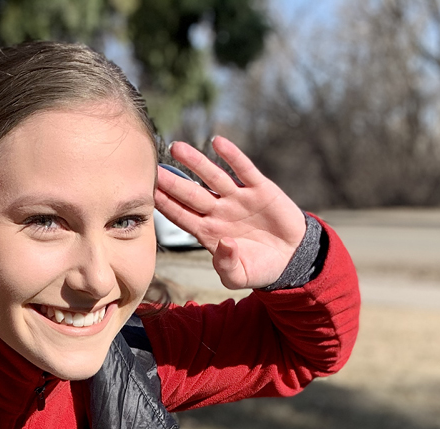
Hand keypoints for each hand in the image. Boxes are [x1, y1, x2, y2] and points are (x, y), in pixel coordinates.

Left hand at [154, 136, 305, 290]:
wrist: (291, 257)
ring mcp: (238, 198)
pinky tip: (218, 142)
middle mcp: (219, 212)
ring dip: (195, 162)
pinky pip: (243, 169)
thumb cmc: (259, 268)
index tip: (148, 193)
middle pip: (190, 194)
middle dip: (172, 182)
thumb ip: (227, 265)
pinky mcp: (260, 189)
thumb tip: (225, 244)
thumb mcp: (239, 276)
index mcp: (209, 232)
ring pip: (212, 176)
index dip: (165, 205)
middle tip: (153, 168)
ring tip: (176, 147)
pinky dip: (231, 156)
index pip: (181, 216)